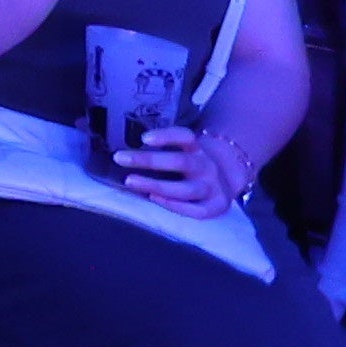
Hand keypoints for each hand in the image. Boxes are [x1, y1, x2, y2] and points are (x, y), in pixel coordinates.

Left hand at [113, 121, 247, 216]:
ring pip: (186, 189)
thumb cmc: (191, 165)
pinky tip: (154, 199)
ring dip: (157, 186)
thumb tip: (126, 153)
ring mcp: (213, 187)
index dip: (167, 136)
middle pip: (181, 161)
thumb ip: (162, 149)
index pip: (186, 137)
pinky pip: (197, 210)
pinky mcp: (217, 206)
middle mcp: (206, 166)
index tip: (144, 138)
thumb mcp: (183, 150)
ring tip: (130, 181)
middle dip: (149, 160)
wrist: (226, 181)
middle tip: (119, 158)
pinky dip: (176, 206)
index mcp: (198, 148)